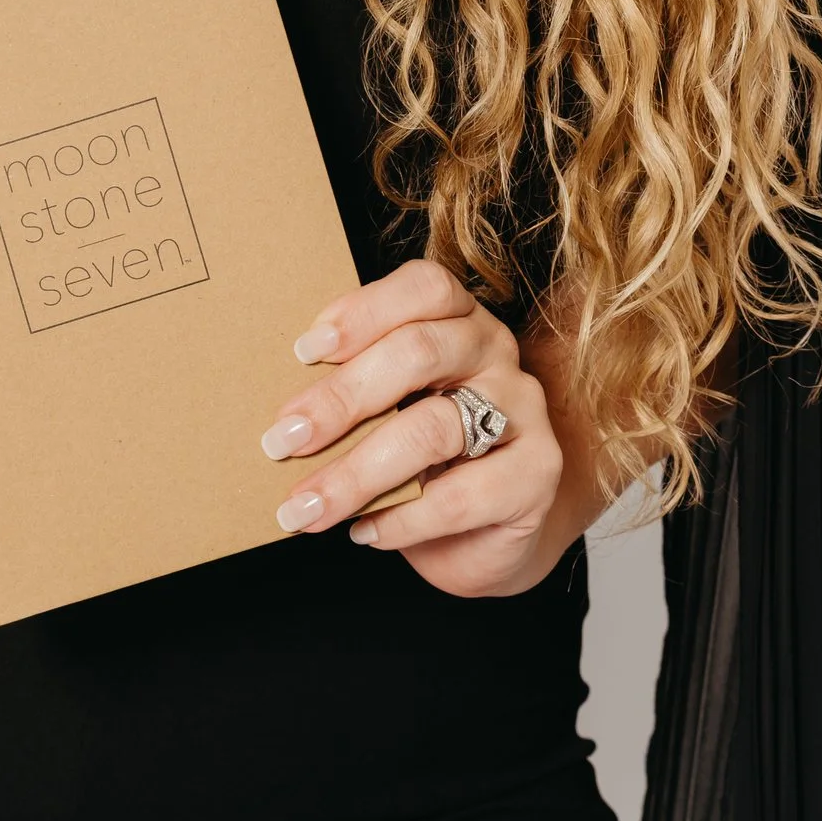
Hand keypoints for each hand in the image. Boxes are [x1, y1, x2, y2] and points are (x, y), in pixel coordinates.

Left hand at [260, 259, 566, 598]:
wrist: (486, 529)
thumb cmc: (420, 456)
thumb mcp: (388, 410)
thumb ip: (355, 392)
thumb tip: (285, 413)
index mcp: (458, 318)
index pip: (423, 288)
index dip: (363, 312)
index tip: (305, 352)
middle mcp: (496, 353)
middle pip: (419, 352)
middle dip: (340, 398)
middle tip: (283, 440)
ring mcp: (524, 411)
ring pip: (433, 429)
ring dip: (356, 473)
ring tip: (306, 506)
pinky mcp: (538, 472)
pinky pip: (463, 495)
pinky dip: (403, 519)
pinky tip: (364, 532)